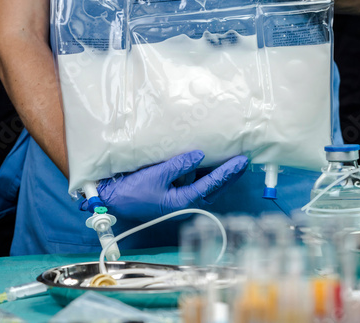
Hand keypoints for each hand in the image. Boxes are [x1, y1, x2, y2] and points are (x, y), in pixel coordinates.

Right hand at [80, 150, 247, 221]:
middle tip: (244, 162)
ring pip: (206, 188)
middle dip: (229, 176)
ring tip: (233, 164)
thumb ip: (180, 165)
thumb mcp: (157, 175)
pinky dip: (205, 176)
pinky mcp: (174, 196)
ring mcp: (180, 201)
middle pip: (213, 189)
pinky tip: (209, 166)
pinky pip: (195, 185)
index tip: (241, 161)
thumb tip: (200, 155)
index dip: (228, 172)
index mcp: (184, 202)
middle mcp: (186, 204)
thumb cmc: (133, 190)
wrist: (115, 200)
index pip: (211, 185)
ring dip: (219, 177)